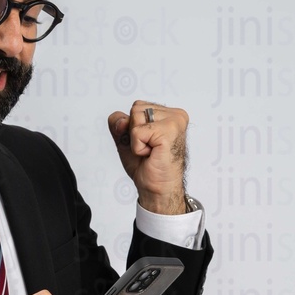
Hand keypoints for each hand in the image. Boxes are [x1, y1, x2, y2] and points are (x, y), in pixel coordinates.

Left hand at [108, 100, 188, 214]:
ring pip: (135, 117)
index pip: (137, 106)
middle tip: (149, 149)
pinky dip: (137, 147)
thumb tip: (121, 121)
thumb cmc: (147, 165)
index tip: (147, 143)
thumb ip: (118, 122)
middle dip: (134, 132)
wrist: (157, 188)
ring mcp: (175, 121)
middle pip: (135, 109)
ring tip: (151, 151)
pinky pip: (137, 132)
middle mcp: (176, 115)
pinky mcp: (169, 131)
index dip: (132, 127)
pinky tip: (151, 154)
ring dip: (136, 140)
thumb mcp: (126, 138)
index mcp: (169, 113)